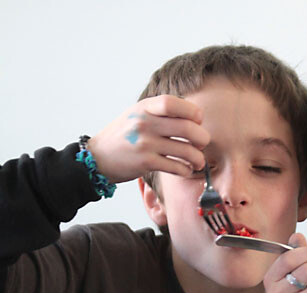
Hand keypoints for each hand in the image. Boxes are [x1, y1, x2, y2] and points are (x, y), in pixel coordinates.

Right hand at [86, 95, 208, 182]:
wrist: (98, 158)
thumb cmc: (124, 136)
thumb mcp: (137, 115)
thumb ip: (160, 112)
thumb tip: (194, 115)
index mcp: (144, 108)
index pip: (173, 103)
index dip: (192, 111)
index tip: (198, 120)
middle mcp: (144, 123)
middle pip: (187, 128)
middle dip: (202, 138)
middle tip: (203, 143)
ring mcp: (145, 144)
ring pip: (186, 151)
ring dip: (198, 158)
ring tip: (199, 161)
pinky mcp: (146, 163)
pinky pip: (176, 167)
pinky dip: (186, 170)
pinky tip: (186, 169)